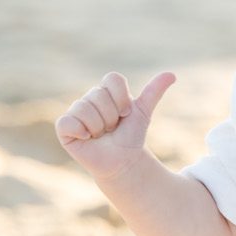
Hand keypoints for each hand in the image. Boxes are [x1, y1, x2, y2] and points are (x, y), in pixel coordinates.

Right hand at [55, 72, 173, 180]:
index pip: (112, 79)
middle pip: (99, 95)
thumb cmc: (130, 136)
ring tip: (100, 134)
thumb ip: (153, 92)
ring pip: (86, 108)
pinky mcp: (64, 127)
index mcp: (105, 91)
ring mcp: (75, 112)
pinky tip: (87, 138)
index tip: (126, 113)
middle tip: (112, 128)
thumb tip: (171, 74)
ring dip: (99, 126)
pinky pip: (68, 121)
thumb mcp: (143, 113)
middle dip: (112, 116)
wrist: (122, 161)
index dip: (122, 97)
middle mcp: (88, 98)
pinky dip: (81, 130)